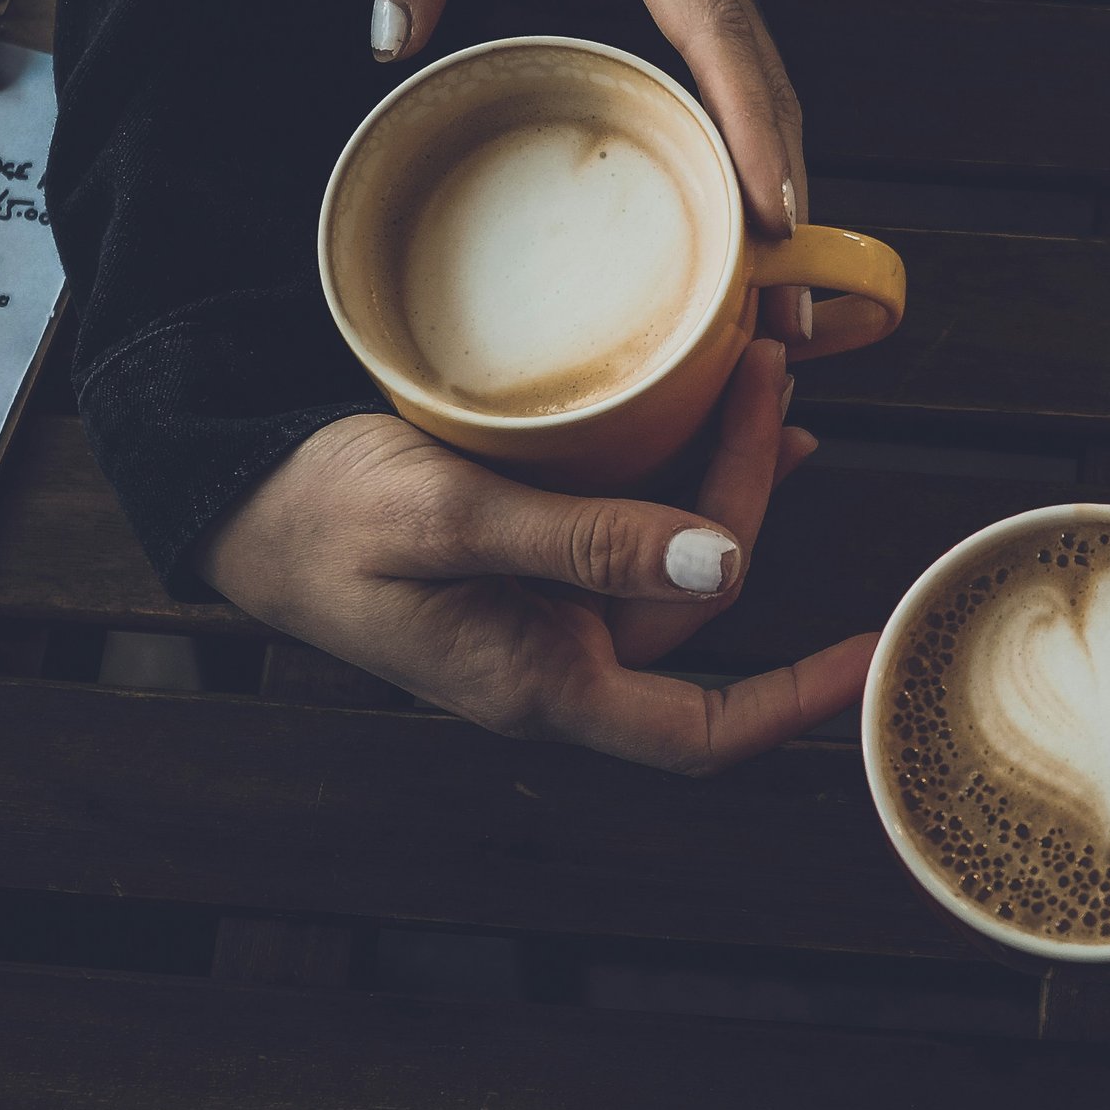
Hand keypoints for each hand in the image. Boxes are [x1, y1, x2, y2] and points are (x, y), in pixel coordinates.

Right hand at [194, 341, 875, 772]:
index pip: (703, 730)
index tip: (873, 651)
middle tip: (769, 379)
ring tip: (763, 385)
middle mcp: (556, 653)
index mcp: (542, 679)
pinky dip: (678, 471)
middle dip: (752, 498)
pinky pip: (630, 524)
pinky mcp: (529, 554)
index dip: (799, 699)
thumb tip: (722, 572)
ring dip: (726, 479)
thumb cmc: (321, 516)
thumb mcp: (447, 520)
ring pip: (672, 557)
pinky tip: (710, 416)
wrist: (236, 495)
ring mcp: (543, 605)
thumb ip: (581, 544)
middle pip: (700, 600)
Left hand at [370, 0, 810, 345]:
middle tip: (782, 311)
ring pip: (762, 85)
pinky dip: (752, 142)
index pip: (715, 26)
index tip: (776, 213)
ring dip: (775, 181)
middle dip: (779, 193)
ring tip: (773, 292)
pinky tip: (739, 209)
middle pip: (762, 82)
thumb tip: (390, 35)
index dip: (751, 122)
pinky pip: (739, 70)